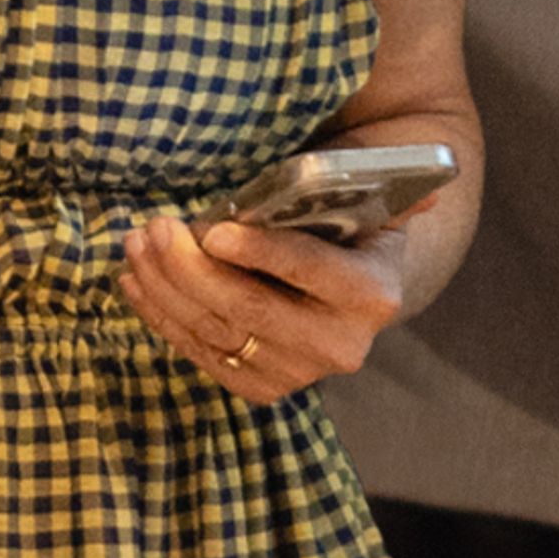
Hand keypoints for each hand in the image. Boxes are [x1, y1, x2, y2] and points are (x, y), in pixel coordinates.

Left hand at [119, 208, 407, 406]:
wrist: (358, 290)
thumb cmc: (355, 229)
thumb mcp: (373, 204)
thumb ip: (384, 186)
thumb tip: (423, 169)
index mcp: (372, 295)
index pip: (308, 270)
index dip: (258, 252)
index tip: (211, 231)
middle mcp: (340, 346)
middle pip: (249, 308)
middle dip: (191, 268)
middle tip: (154, 228)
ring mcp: (299, 374)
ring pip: (216, 332)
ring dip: (165, 288)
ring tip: (136, 245)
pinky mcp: (262, 388)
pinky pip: (201, 353)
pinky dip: (161, 317)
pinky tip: (136, 281)